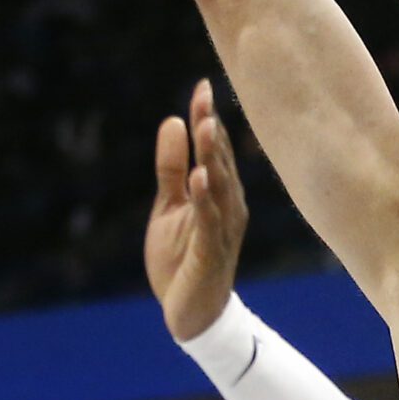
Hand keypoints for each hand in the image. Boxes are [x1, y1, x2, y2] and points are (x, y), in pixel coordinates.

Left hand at [145, 81, 248, 340]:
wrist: (189, 314)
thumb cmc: (182, 258)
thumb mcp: (169, 205)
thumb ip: (171, 166)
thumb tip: (173, 121)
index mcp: (221, 194)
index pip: (215, 150)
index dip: (207, 118)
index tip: (202, 85)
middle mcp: (229, 208)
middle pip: (222, 163)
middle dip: (213, 131)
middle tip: (205, 98)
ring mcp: (224, 231)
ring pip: (220, 188)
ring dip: (214, 158)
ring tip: (206, 128)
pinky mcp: (212, 254)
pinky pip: (210, 222)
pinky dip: (206, 199)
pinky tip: (199, 177)